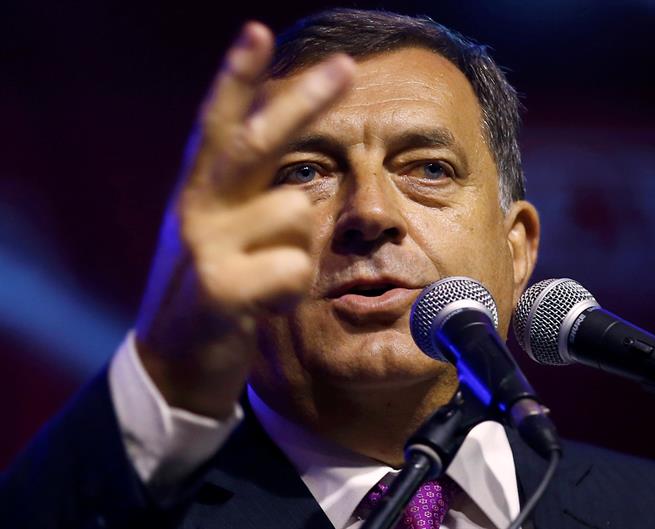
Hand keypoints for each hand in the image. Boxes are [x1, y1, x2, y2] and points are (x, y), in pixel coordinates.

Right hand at [134, 22, 354, 417]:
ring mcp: (203, 245)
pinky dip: (293, 289)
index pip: (220, 122)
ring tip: (270, 278)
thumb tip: (304, 180)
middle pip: (257, 140)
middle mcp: (198, 205)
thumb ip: (255, 198)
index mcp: (204, 188)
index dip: (237, 77)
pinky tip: (267, 304)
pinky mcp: (216, 289)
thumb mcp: (225, 234)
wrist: (173, 365)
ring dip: (301, 250)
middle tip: (347, 66)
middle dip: (305, 100)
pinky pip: (292, 269)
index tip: (258, 31)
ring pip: (296, 213)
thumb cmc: (216, 289)